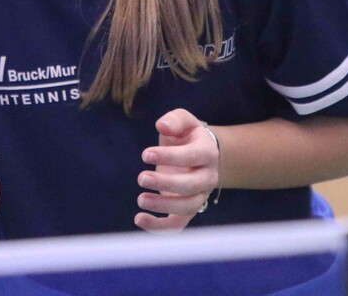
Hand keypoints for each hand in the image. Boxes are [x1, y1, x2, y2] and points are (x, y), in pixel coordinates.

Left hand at [135, 108, 219, 231]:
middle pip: (191, 186)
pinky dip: (160, 227)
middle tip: (141, 178)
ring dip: (163, 206)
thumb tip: (162, 126)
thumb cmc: (187, 136)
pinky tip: (139, 219)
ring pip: (187, 207)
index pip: (191, 157)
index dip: (169, 156)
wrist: (201, 155)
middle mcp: (208, 177)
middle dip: (166, 184)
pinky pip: (178, 224)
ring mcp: (200, 195)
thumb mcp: (184, 121)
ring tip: (141, 199)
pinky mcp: (188, 210)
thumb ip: (174, 120)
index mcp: (207, 152)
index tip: (145, 154)